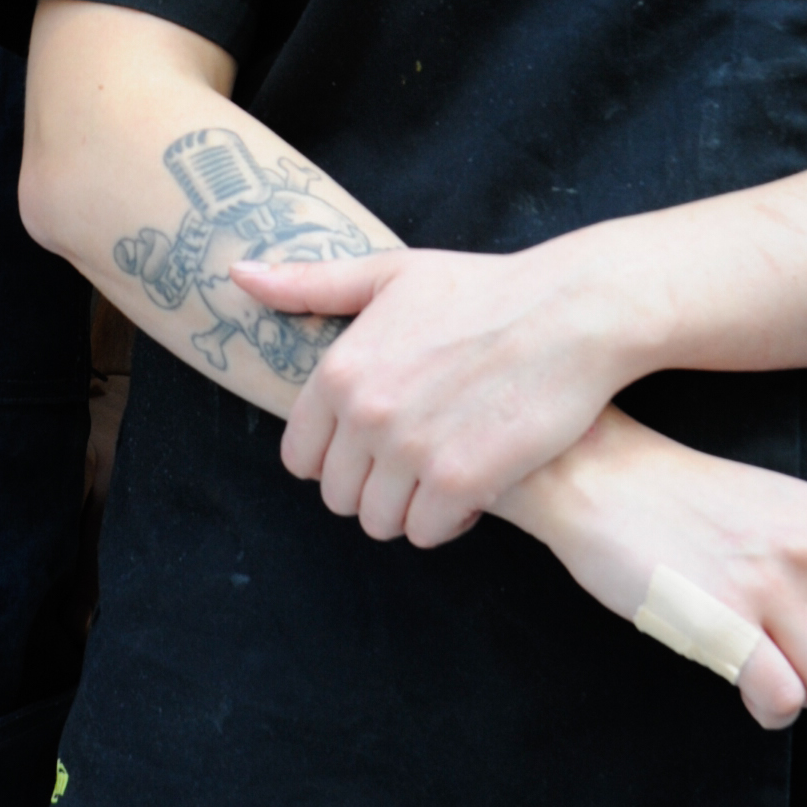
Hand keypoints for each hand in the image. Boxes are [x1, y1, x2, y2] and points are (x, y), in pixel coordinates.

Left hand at [234, 242, 619, 544]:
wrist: (569, 311)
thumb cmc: (482, 288)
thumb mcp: (388, 273)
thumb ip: (309, 285)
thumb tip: (237, 275)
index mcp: (339, 370)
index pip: (299, 456)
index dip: (333, 457)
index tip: (370, 444)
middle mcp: (365, 414)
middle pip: (337, 496)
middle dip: (370, 487)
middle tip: (412, 462)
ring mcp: (412, 451)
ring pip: (379, 522)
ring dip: (407, 509)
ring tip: (441, 474)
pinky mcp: (462, 481)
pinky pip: (427, 532)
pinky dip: (447, 520)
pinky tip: (472, 487)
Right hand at [502, 405, 806, 731]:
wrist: (599, 475)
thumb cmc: (683, 497)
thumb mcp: (780, 505)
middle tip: (785, 657)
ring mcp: (771, 586)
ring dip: (800, 692)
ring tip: (763, 671)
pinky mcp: (723, 621)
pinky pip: (784, 699)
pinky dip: (770, 708)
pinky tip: (744, 687)